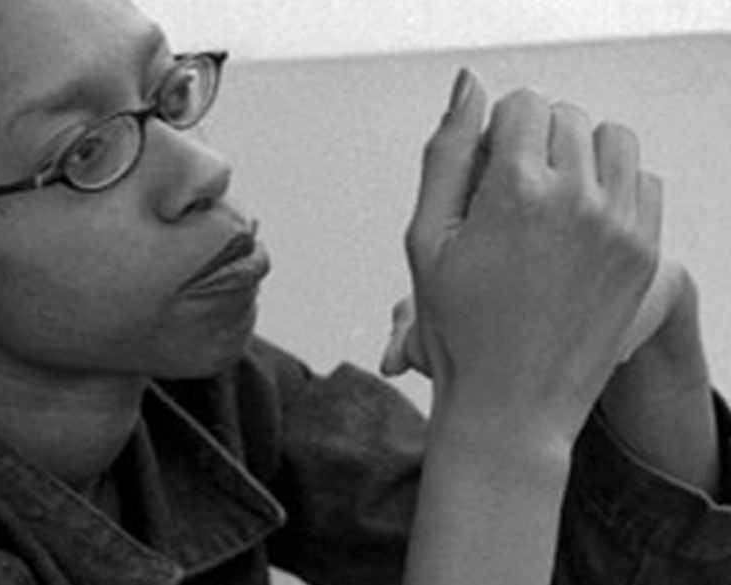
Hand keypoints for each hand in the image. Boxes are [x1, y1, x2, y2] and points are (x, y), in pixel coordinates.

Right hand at [405, 71, 660, 444]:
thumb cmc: (456, 325)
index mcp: (516, 191)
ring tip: (550, 203)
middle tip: (510, 197)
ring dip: (579, 156)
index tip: (482, 179)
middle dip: (534, 142)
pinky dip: (615, 187)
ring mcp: (621, 227)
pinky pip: (644, 181)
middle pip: (565, 117)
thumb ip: (447, 152)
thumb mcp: (425, 238)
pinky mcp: (646, 253)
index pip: (522, 104)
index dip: (494, 135)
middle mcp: (578, 200)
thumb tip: (469, 83)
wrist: (512, 405)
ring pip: (612, 140)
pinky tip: (582, 224)